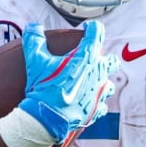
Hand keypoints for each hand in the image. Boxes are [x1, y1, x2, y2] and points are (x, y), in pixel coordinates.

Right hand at [18, 20, 117, 142]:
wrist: (45, 120)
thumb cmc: (42, 87)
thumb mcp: (35, 60)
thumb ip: (34, 39)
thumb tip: (33, 27)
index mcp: (87, 57)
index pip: (97, 33)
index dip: (91, 27)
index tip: (86, 28)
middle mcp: (99, 74)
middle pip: (112, 60)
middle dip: (104, 57)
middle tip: (92, 58)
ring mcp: (99, 93)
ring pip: (109, 84)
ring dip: (102, 81)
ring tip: (91, 81)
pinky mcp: (96, 110)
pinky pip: (102, 104)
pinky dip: (95, 101)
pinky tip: (87, 101)